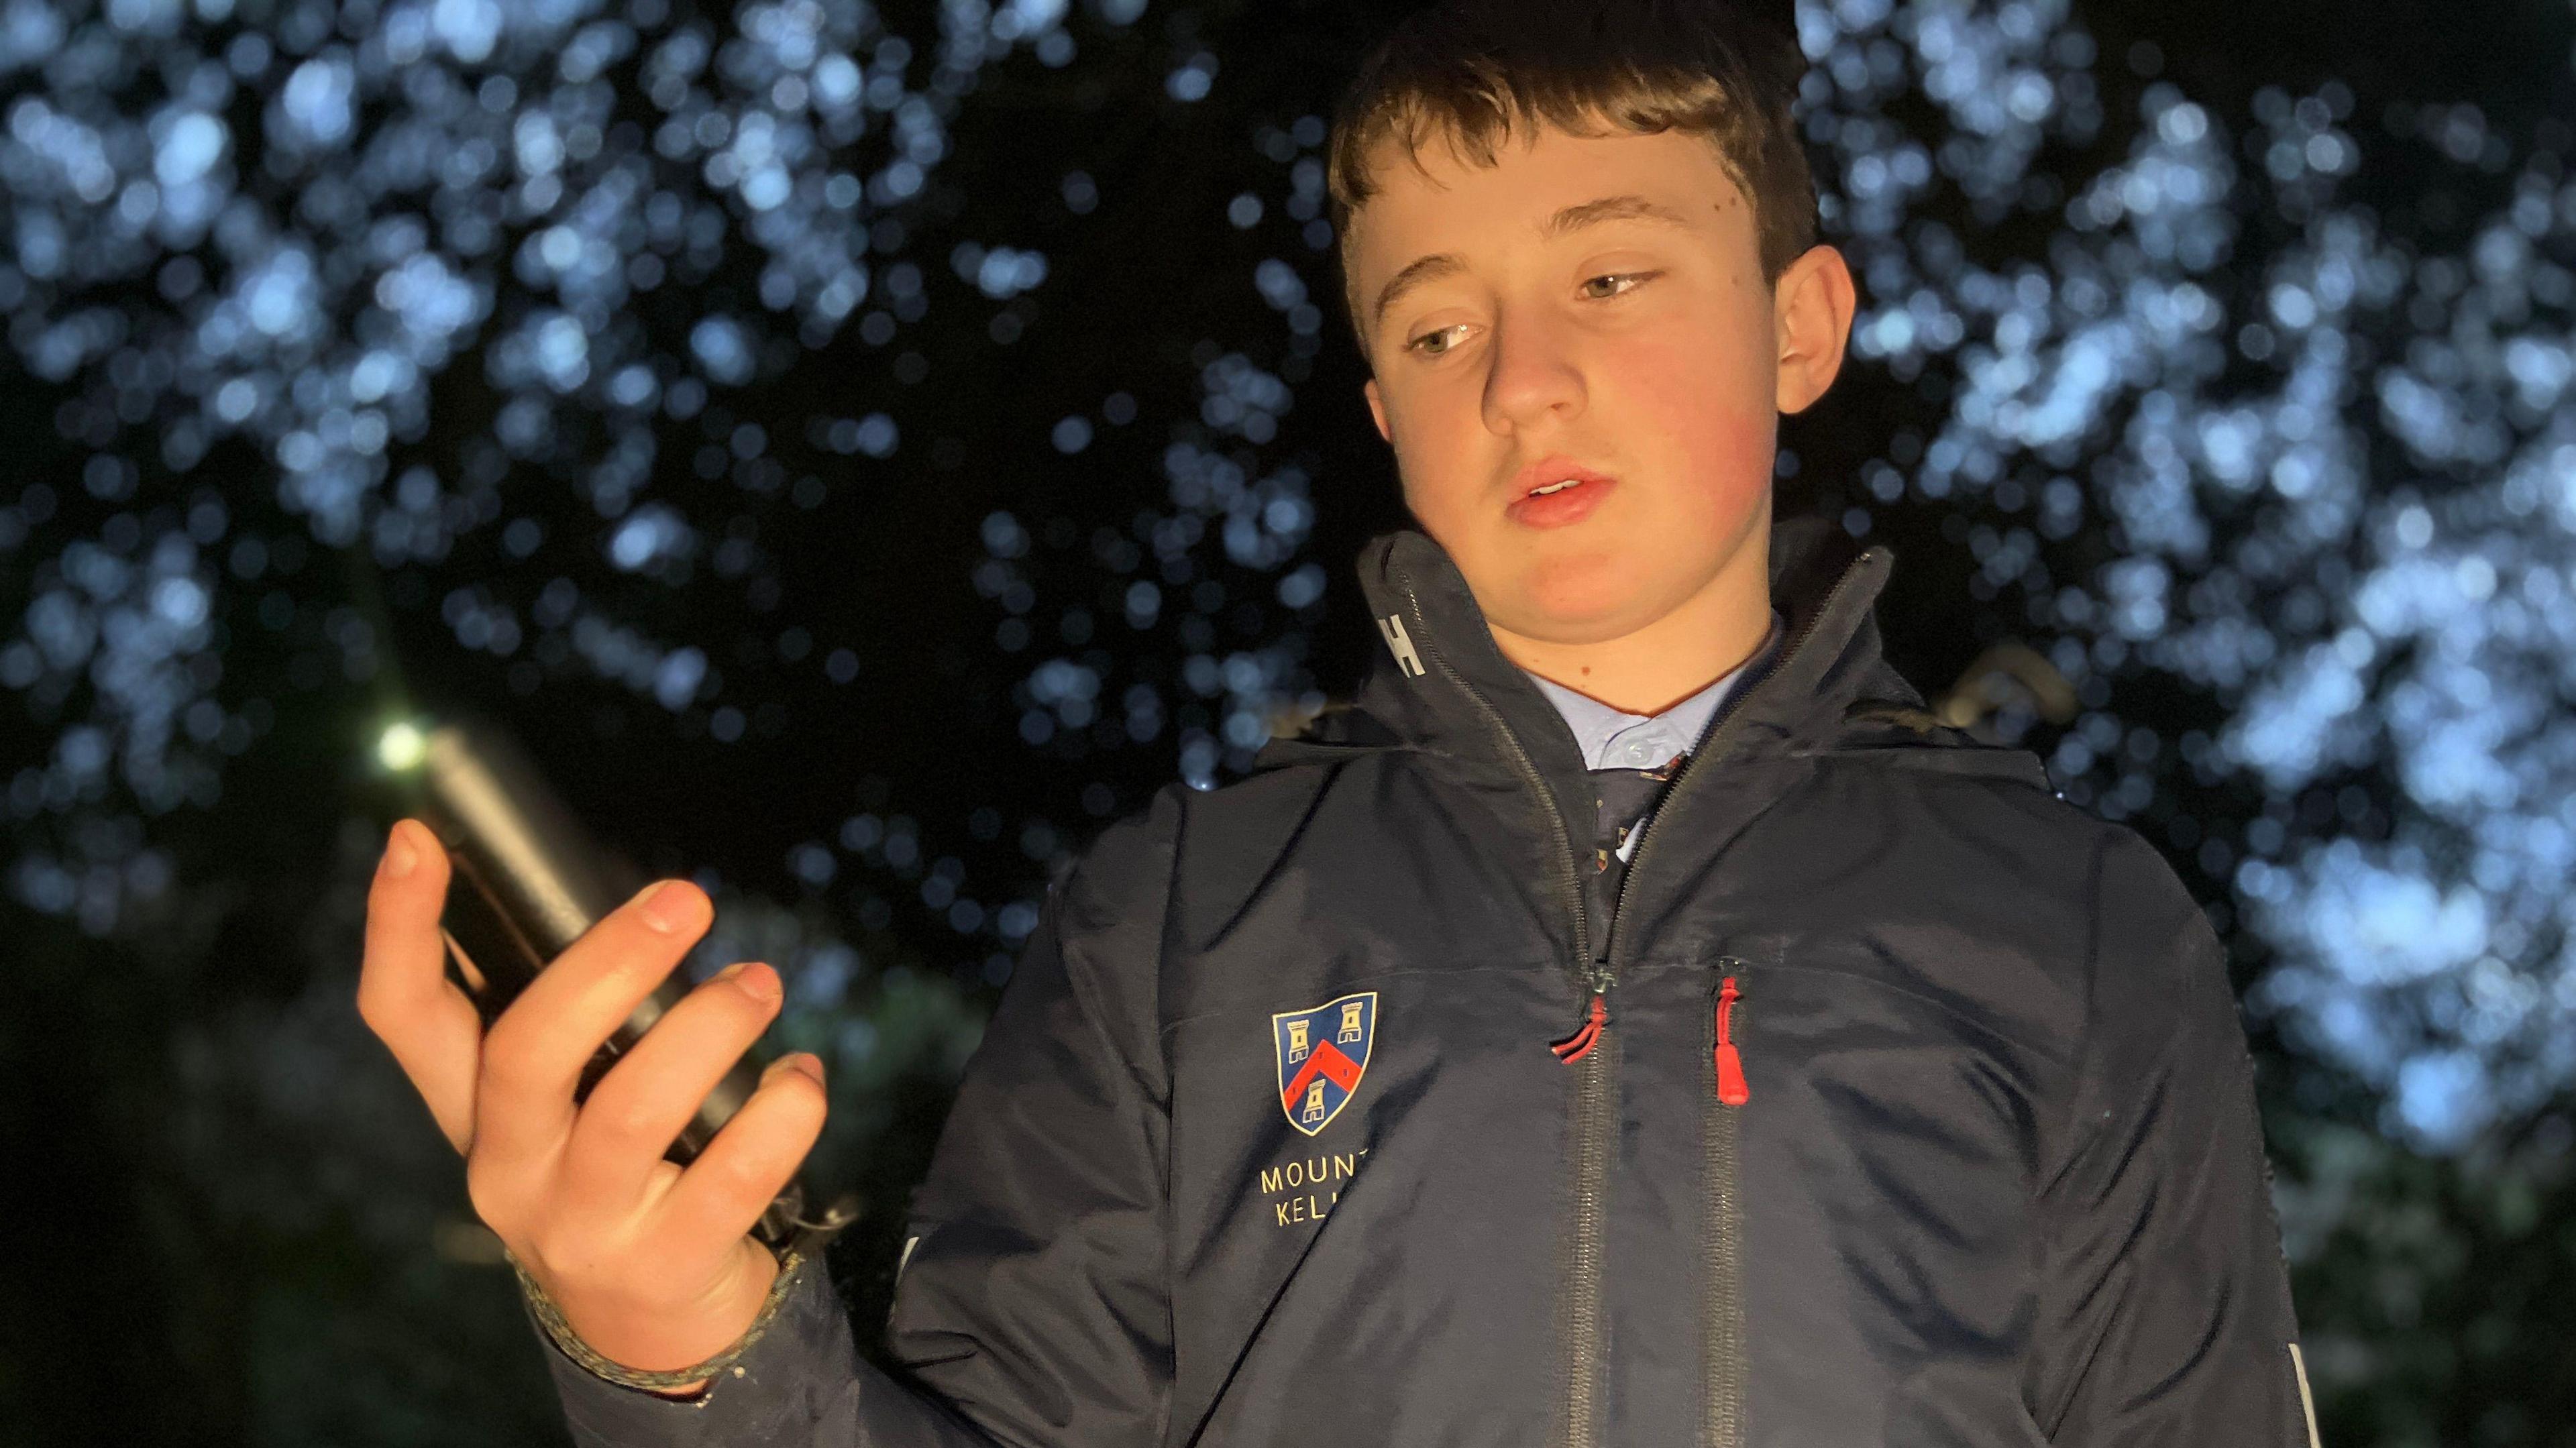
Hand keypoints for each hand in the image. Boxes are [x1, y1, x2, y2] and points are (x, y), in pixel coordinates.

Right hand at [357, 818, 828, 1392]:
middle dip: (608, 964)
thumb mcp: (566, 1102)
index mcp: (472, 1110)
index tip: (414, 836)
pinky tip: (802, 1076)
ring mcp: (581, 1227)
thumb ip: (573, 1019)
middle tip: (686, 898)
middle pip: (526, 1054)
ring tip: (762, 984)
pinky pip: (733, 1179)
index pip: (405, 1017)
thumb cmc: (615, 1169)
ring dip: (710, 1028)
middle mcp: (507, 1170)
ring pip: (632, 1113)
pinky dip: (783, 1112)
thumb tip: (622, 898)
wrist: (649, 1328)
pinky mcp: (664, 1266)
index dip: (398, 929)